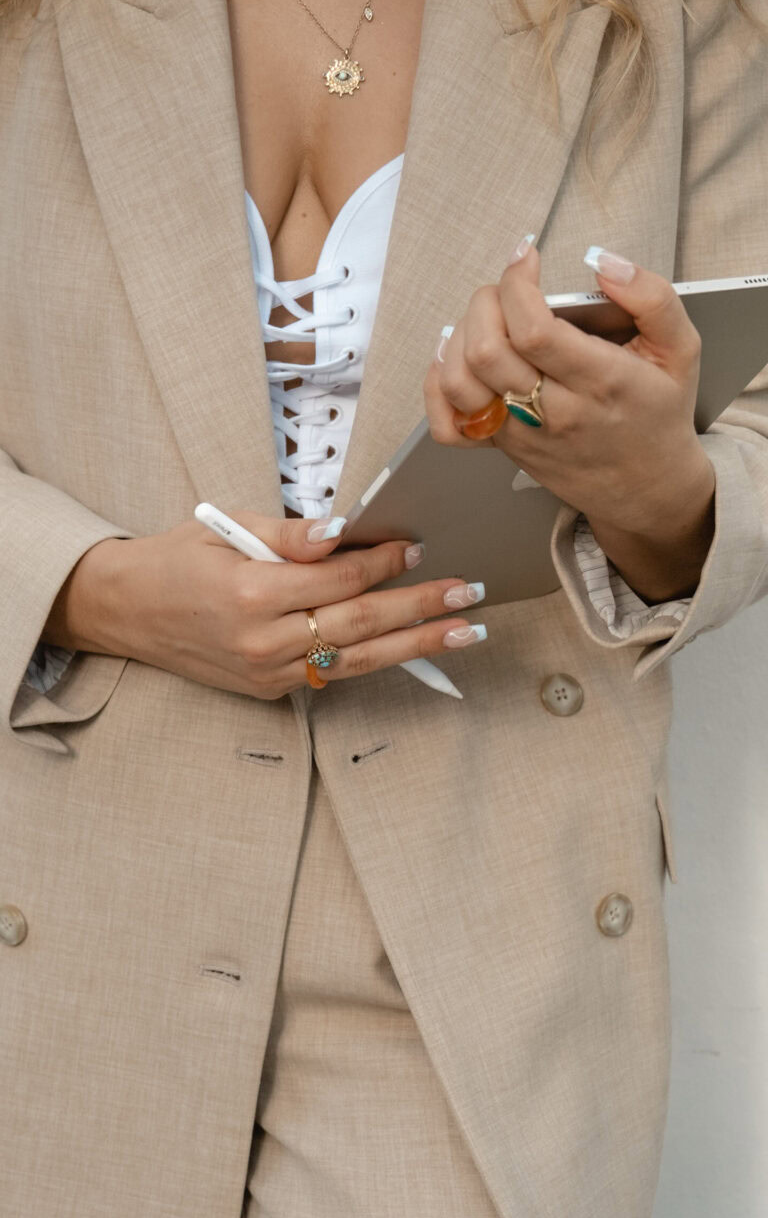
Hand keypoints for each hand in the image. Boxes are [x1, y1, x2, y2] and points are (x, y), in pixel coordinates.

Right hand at [52, 516, 485, 699]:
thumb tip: (342, 530)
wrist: (127, 611)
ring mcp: (268, 672)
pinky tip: (413, 648)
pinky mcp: (269, 690)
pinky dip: (375, 659)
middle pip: (360, 623)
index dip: (384, 562)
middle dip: (420, 607)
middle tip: (467, 592)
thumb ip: (290, 535)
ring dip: (416, 645)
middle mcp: (263, 640)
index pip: (340, 579)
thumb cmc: (177, 561)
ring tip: (463, 632)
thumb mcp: (227, 528)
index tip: (417, 547)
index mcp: (251, 591)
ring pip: (357, 658)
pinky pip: (333, 673)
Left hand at [422, 240, 714, 541]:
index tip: (525, 258)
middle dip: (485, 302)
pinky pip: (448, 426)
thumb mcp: (680, 350)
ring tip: (485, 319)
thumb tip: (604, 263)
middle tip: (506, 290)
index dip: (517, 284)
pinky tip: (456, 361)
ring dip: (458, 337)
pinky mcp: (502, 448)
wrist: (646, 487)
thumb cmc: (657, 412)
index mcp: (600, 381)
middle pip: (487, 351)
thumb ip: (652, 298)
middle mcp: (554, 411)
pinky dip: (437, 388)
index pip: (534, 330)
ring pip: (461, 383)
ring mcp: (521, 433)